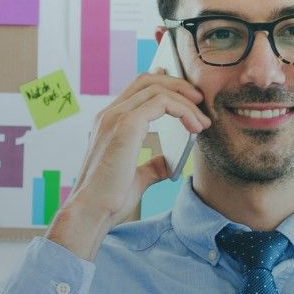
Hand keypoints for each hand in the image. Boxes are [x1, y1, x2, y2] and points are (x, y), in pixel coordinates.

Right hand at [50, 69, 208, 259]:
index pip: (137, 88)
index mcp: (108, 123)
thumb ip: (151, 167)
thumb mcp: (136, 178)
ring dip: (186, 100)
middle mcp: (109, 114)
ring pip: (157, 88)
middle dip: (178, 85)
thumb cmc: (108, 201)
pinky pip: (162, 102)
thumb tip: (167, 164)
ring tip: (202, 120)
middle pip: (148, 80)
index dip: (164, 84)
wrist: (91, 213)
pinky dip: (183, 110)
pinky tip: (195, 127)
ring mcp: (115, 117)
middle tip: (200, 101)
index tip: (188, 94)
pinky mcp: (126, 125)